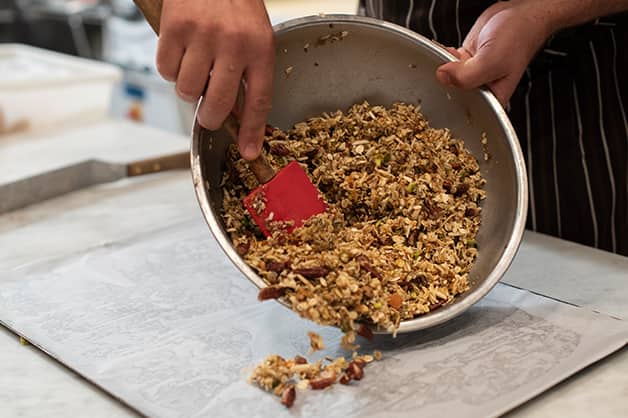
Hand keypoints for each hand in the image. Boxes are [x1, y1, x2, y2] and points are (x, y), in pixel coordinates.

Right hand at [157, 0, 273, 159]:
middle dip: (210, 117)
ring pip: (188, 91)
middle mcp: (234, 44)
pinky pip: (166, 70)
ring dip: (189, 88)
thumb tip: (240, 114)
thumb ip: (250, 72)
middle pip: (219, 104)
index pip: (259, 100)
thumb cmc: (235, 2)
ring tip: (196, 67)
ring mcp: (203, 36)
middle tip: (208, 112)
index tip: (249, 151)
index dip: (252, 130)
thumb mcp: (256, 35)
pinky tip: (181, 51)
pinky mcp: (175, 28)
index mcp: (260, 48)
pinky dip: (170, 68)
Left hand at [435, 1, 554, 105]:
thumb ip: (466, 76)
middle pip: (454, 95)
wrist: (520, 13)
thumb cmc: (518, 38)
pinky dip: (444, 56)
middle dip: (446, 83)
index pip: (467, 112)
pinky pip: (449, 63)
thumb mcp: (491, 62)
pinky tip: (446, 51)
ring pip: (449, 78)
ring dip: (444, 68)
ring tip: (448, 59)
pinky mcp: (467, 59)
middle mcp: (482, 89)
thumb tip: (442, 77)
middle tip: (445, 72)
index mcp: (494, 99)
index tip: (444, 92)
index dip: (452, 104)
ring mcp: (473, 74)